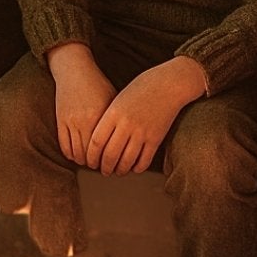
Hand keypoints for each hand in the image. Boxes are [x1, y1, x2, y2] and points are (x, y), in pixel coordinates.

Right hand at [46, 45, 114, 165]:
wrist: (74, 70)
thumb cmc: (98, 85)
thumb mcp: (114, 101)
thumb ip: (118, 122)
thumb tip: (128, 142)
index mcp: (102, 117)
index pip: (107, 149)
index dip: (111, 161)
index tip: (116, 165)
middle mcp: (85, 122)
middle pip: (91, 155)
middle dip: (97, 165)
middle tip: (104, 168)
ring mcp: (70, 122)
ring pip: (76, 153)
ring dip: (83, 161)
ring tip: (91, 163)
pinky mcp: (60, 120)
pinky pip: (64, 145)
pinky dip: (70, 154)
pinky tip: (77, 156)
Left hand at [88, 59, 205, 174]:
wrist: (167, 84)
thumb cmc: (138, 90)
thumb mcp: (116, 100)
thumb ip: (107, 119)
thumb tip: (97, 141)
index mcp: (112, 114)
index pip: (96, 142)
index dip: (91, 155)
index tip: (89, 161)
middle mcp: (126, 125)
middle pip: (110, 154)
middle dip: (104, 166)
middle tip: (102, 171)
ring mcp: (142, 133)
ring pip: (127, 160)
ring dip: (120, 170)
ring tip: (116, 172)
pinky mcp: (157, 138)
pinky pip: (145, 159)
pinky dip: (137, 167)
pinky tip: (133, 168)